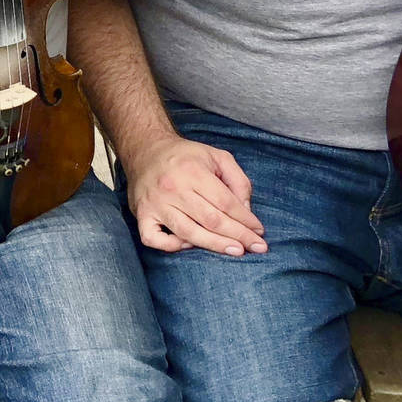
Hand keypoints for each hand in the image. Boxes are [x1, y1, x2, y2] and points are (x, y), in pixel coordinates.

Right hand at [125, 134, 266, 256]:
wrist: (146, 150)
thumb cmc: (186, 157)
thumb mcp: (218, 157)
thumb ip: (237, 181)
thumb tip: (246, 211)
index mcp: (193, 171)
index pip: (225, 202)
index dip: (245, 219)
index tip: (259, 232)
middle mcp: (172, 188)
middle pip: (210, 220)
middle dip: (237, 235)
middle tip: (257, 247)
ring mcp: (155, 203)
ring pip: (187, 232)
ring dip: (214, 245)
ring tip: (236, 251)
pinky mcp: (141, 214)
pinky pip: (153, 239)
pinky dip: (171, 246)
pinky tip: (188, 245)